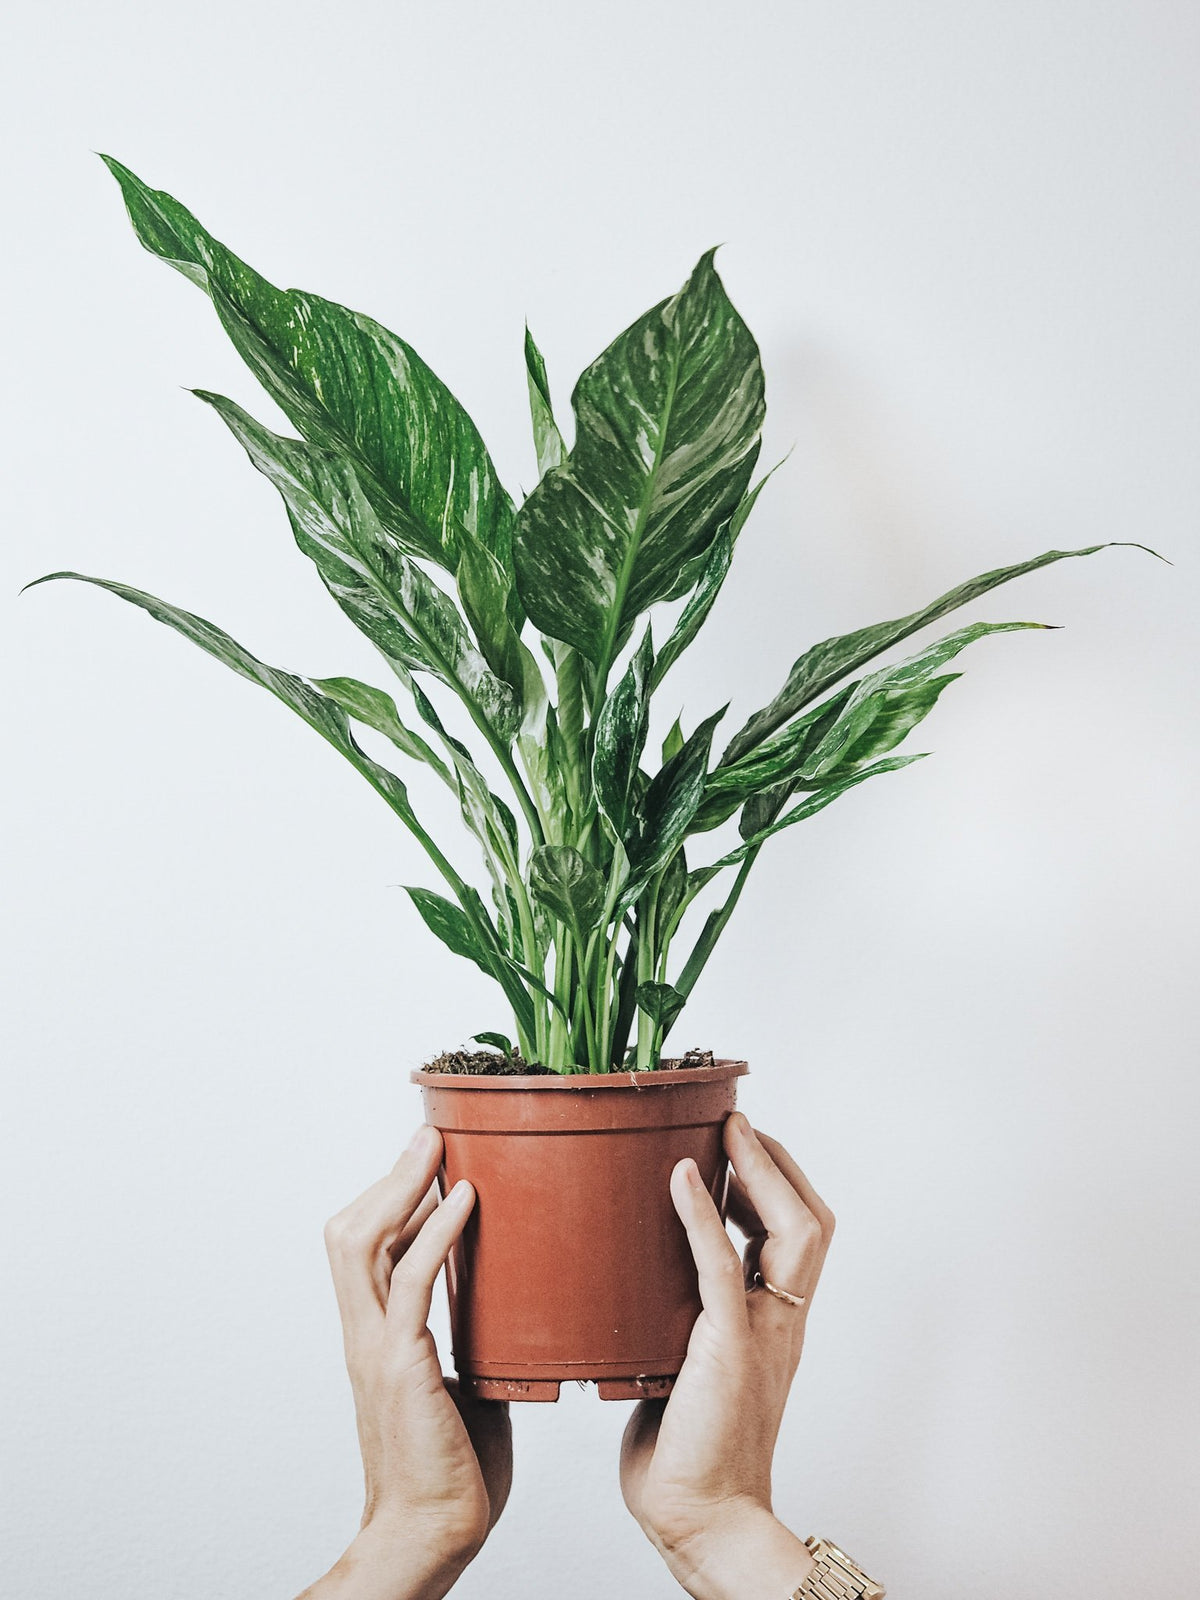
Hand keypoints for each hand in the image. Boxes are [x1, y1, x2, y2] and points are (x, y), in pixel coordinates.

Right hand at [298, 1126, 511, 1599]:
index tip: (427, 1160)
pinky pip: (411, 1281)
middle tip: (429, 1136)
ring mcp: (377, 1347)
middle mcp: (366, 1333)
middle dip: (388, 1176)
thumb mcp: (465, 1380)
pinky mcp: (400, 1366)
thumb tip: (506, 1294)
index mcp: (378, 1336)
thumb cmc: (453, 1470)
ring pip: (362, 1241)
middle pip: (350, 1229)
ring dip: (399, 1185)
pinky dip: (435, 1231)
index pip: (366, 1245)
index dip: (389, 1197)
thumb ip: (472, 1333)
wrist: (431, 1536)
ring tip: (437, 1146)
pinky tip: (464, 1200)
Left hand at [620, 1113, 834, 1599]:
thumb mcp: (688, 1363)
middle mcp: (780, 1321)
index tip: (740, 1146)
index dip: (778, 1182)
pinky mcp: (728, 1348)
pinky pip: (724, 1266)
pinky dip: (703, 1215)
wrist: (701, 1519)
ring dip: (761, 1172)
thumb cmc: (687, 1451)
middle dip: (778, 1164)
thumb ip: (683, 1317)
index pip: (801, 1233)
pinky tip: (682, 1177)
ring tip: (727, 1134)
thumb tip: (643, 1276)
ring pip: (794, 1232)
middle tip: (737, 1126)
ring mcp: (762, 1332)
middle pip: (811, 1221)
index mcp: (774, 1323)